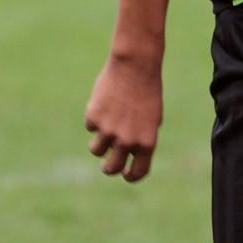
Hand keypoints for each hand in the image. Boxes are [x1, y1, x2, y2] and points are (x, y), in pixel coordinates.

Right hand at [85, 55, 161, 181]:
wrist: (135, 66)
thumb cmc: (147, 91)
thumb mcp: (152, 118)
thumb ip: (140, 138)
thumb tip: (126, 155)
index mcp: (146, 143)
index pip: (136, 172)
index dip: (129, 176)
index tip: (124, 173)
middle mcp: (127, 141)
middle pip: (111, 168)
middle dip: (107, 168)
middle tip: (106, 164)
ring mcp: (109, 130)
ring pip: (96, 149)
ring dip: (98, 143)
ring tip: (105, 128)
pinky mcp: (94, 117)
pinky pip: (91, 126)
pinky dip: (95, 118)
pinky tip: (105, 103)